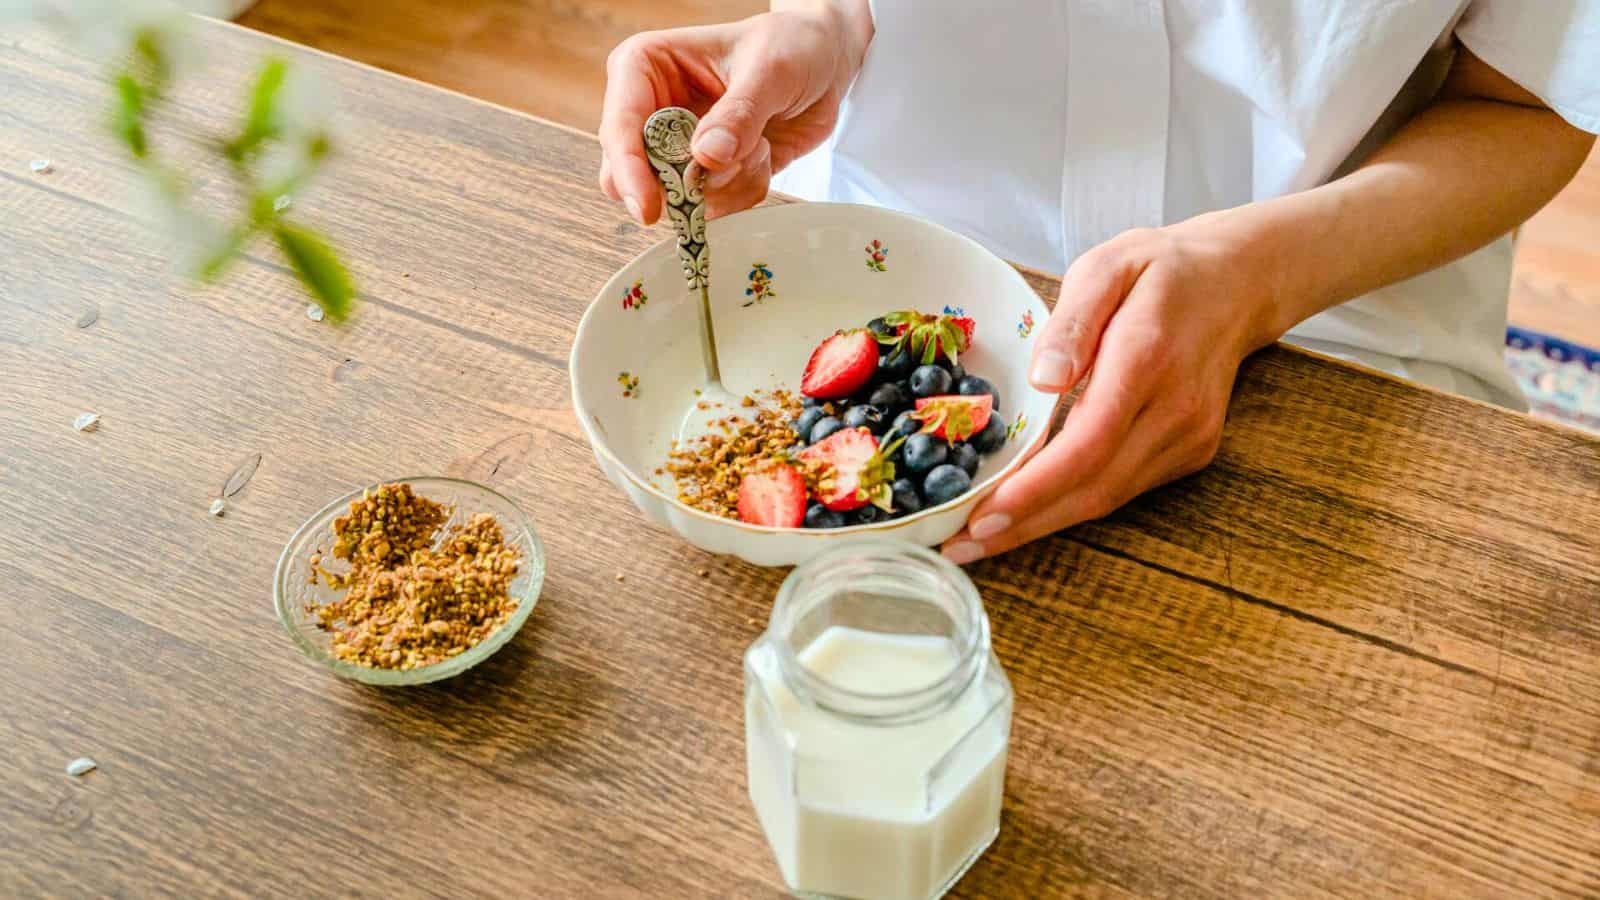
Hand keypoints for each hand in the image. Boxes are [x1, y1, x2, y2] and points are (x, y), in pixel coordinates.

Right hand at [598, 5, 868, 222]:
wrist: (824, 61)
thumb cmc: (791, 45)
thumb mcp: (770, 70)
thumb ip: (739, 113)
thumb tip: (705, 158)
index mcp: (644, 68)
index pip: (619, 127)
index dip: (629, 171)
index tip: (650, 207)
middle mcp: (650, 111)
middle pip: (629, 175)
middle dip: (683, 185)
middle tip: (730, 168)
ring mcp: (676, 147)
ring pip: (674, 199)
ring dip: (726, 185)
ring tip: (759, 143)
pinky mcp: (704, 173)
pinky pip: (711, 208)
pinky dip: (744, 191)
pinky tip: (764, 154)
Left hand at [941, 215, 1284, 563]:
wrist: (1239, 283)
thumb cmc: (1161, 269)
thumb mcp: (1108, 266)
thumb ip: (1072, 322)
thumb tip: (1043, 379)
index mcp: (1147, 358)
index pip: (1088, 442)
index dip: (1035, 488)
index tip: (983, 514)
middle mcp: (1175, 408)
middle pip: (1095, 487)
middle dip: (1025, 524)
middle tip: (962, 546)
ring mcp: (1189, 437)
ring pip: (1109, 498)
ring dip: (1044, 524)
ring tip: (982, 538)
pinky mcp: (1192, 451)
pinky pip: (1125, 488)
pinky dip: (1074, 505)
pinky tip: (1030, 511)